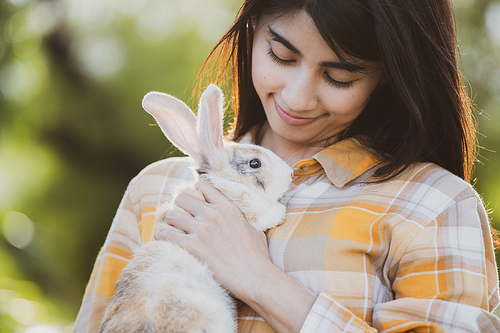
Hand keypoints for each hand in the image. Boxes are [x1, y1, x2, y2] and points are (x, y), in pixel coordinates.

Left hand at [154, 178, 271, 298]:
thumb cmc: (257, 256)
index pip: (203, 184)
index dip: (196, 190)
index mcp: (228, 207)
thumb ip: (241, 218)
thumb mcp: (253, 228)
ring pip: (171, 214)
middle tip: (182, 218)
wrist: (254, 277)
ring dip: (170, 223)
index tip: (195, 200)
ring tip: (174, 231)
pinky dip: (162, 238)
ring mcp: (201, 229)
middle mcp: (212, 213)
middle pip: (182, 197)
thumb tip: (237, 218)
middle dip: (180, 207)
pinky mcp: (192, 246)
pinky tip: (166, 243)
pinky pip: (165, 235)